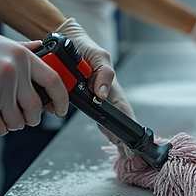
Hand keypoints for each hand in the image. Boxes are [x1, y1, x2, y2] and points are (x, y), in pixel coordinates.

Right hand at [0, 20, 68, 135]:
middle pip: (35, 107)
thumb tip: (44, 49)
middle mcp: (14, 71)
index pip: (54, 81)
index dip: (61, 99)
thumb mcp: (4, 43)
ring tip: (6, 118)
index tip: (60, 109)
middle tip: (26, 116)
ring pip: (17, 120)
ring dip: (14, 124)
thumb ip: (26, 49)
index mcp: (23, 56)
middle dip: (32, 117)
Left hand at [54, 18, 134, 155]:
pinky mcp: (81, 98)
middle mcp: (104, 95)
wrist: (64, 40)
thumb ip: (103, 73)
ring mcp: (94, 97)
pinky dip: (103, 126)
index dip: (128, 128)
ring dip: (115, 135)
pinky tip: (111, 137)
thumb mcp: (98, 56)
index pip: (123, 111)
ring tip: (123, 150)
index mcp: (110, 87)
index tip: (131, 145)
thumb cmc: (84, 47)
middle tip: (131, 155)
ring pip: (106, 120)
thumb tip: (102, 95)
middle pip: (118, 119)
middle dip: (125, 138)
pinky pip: (92, 114)